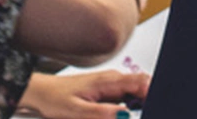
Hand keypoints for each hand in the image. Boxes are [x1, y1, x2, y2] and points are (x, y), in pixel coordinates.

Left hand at [18, 72, 149, 118]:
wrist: (40, 93)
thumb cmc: (53, 98)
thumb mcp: (76, 111)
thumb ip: (101, 113)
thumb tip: (125, 115)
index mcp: (108, 81)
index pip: (142, 83)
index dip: (154, 94)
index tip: (156, 107)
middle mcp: (112, 80)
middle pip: (143, 88)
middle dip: (149, 101)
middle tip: (148, 112)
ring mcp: (110, 85)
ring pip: (135, 94)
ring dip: (139, 105)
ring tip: (122, 113)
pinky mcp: (106, 92)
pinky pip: (125, 98)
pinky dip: (129, 107)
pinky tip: (121, 113)